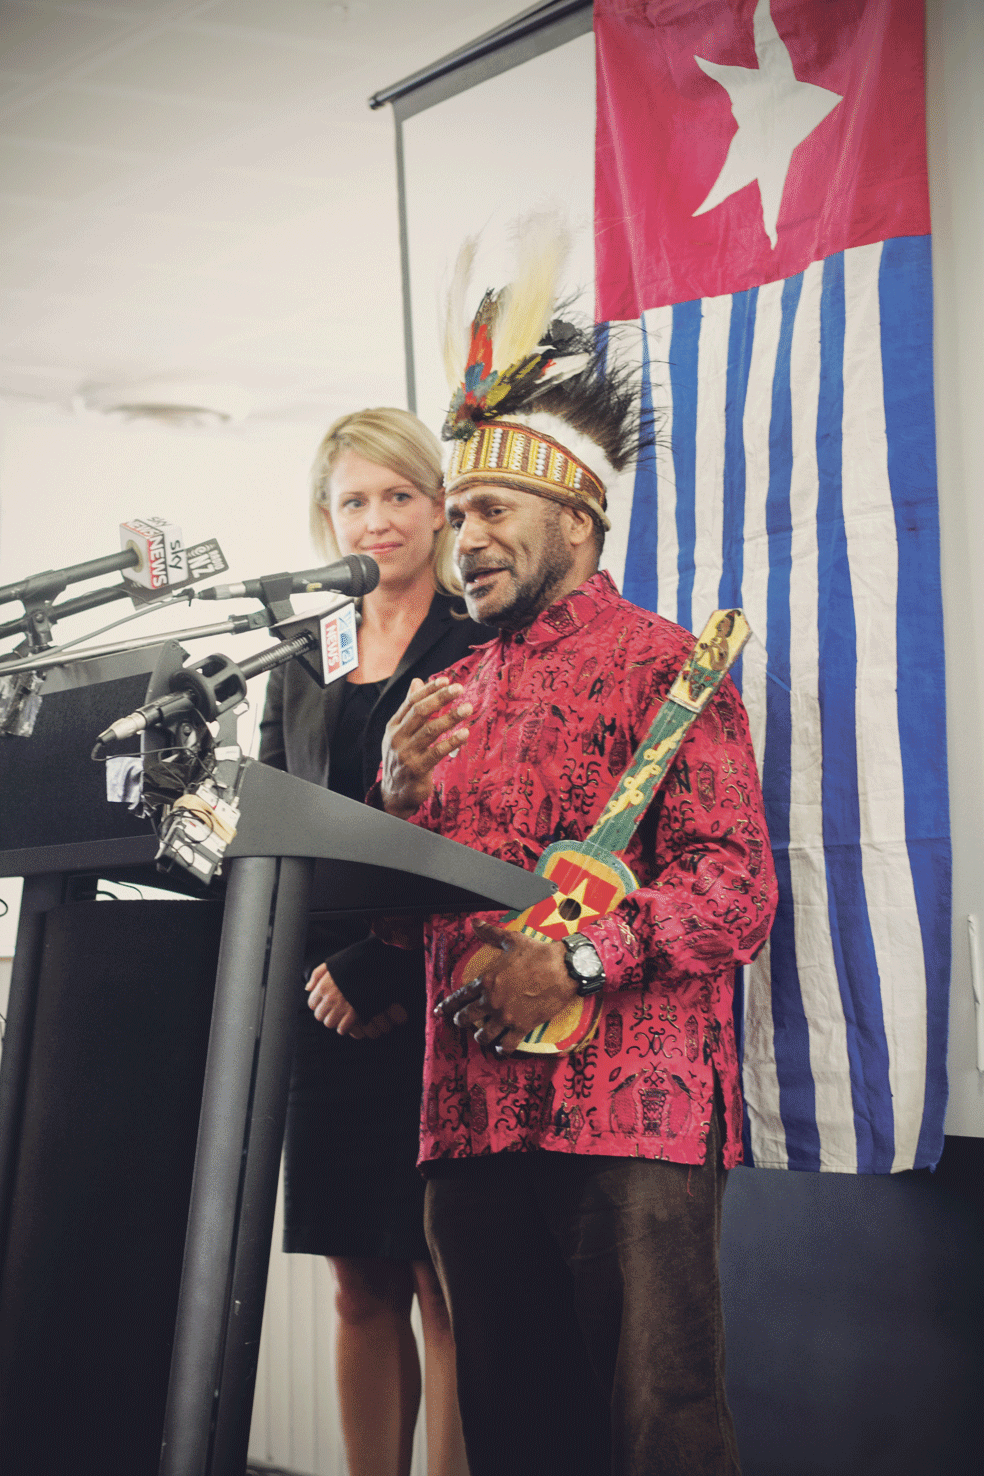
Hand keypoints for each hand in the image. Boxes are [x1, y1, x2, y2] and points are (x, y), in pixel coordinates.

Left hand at [306, 963, 407, 1039]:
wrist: (372, 967)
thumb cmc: (351, 965)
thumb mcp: (331, 965)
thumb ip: (316, 975)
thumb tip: (307, 988)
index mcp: (323, 986)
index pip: (311, 1004)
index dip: (318, 1004)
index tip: (325, 1002)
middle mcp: (329, 998)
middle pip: (319, 1016)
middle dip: (325, 1013)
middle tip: (334, 1009)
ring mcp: (341, 1007)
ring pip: (329, 1023)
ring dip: (334, 1021)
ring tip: (341, 1015)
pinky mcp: (353, 1013)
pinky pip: (342, 1029)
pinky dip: (344, 1027)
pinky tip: (348, 1021)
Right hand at [380, 676, 471, 818]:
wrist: (395, 793)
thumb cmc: (403, 759)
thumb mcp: (401, 732)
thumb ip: (410, 708)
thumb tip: (417, 681)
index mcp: (394, 726)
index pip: (411, 702)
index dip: (429, 690)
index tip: (446, 680)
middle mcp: (398, 737)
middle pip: (420, 712)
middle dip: (440, 698)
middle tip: (459, 689)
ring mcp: (406, 753)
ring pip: (430, 730)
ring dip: (450, 717)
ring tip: (467, 708)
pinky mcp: (417, 769)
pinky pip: (437, 752)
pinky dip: (452, 741)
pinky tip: (465, 733)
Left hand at [434, 919, 577, 1055]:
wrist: (561, 969)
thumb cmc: (537, 954)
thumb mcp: (511, 940)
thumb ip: (490, 933)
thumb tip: (475, 923)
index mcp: (488, 980)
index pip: (461, 996)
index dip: (448, 1005)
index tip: (440, 1011)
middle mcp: (493, 1001)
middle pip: (468, 1017)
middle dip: (460, 1021)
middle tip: (458, 1022)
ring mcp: (506, 1016)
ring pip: (485, 1034)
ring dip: (480, 1037)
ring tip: (480, 1038)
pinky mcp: (522, 1026)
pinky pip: (507, 1044)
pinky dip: (502, 1049)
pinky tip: (500, 1050)